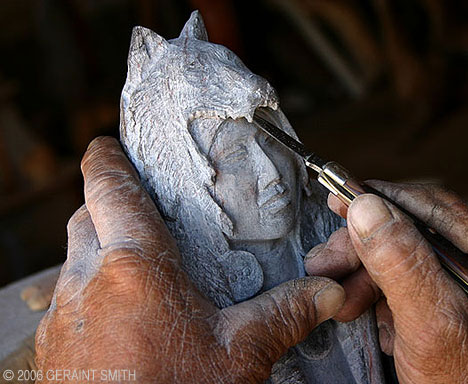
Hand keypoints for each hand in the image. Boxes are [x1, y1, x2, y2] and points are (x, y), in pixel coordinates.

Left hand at [35, 137, 344, 382]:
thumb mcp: (238, 354)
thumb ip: (282, 313)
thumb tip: (327, 292)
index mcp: (133, 268)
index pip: (109, 190)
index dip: (105, 160)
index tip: (106, 145)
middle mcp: (87, 282)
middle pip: (85, 219)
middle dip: (105, 205)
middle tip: (135, 207)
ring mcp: (64, 317)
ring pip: (72, 260)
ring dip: (96, 249)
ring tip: (132, 262)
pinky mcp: (55, 348)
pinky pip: (68, 300)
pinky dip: (89, 291)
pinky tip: (119, 314)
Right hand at [305, 181, 467, 382]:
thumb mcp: (432, 328)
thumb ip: (401, 265)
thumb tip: (367, 207)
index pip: (437, 209)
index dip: (382, 199)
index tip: (341, 194)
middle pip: (417, 232)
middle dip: (367, 250)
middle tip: (327, 261)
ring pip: (407, 255)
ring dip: (366, 275)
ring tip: (339, 296)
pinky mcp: (459, 296)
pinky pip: (410, 278)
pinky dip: (380, 292)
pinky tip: (364, 308)